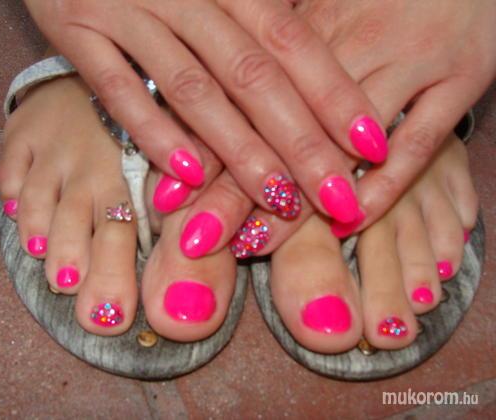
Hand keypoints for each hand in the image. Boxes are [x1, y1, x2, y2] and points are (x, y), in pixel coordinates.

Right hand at [23, 0, 385, 223]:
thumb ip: (252, 20)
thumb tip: (310, 78)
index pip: (292, 41)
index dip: (334, 94)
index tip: (372, 145)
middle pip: (253, 74)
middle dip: (300, 141)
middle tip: (338, 196)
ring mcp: (127, 10)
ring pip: (194, 89)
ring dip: (238, 150)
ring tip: (277, 199)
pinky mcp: (76, 31)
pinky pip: (119, 90)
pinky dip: (154, 133)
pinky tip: (188, 178)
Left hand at [161, 0, 495, 258]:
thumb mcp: (320, 6)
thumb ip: (272, 50)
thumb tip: (210, 94)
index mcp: (308, 21)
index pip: (244, 93)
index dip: (203, 147)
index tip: (169, 195)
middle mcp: (354, 39)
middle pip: (282, 124)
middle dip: (234, 187)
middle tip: (196, 236)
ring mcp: (410, 59)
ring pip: (341, 143)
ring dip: (294, 197)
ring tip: (252, 243)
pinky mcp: (462, 79)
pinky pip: (420, 145)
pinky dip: (384, 189)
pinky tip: (347, 223)